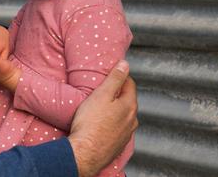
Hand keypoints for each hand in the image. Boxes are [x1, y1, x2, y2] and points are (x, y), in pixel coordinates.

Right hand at [68, 60, 137, 176]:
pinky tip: (100, 124)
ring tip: (100, 107)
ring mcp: (126, 134)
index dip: (120, 76)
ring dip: (115, 109)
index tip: (110, 74)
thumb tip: (125, 64)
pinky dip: (111, 123)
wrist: (85, 153)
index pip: (130, 83)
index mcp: (129, 105)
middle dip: (117, 93)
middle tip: (103, 90)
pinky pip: (117, 129)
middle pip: (127, 100)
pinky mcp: (118, 145)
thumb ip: (115, 78)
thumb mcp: (101, 94)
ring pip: (123, 115)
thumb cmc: (90, 124)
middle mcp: (132, 120)